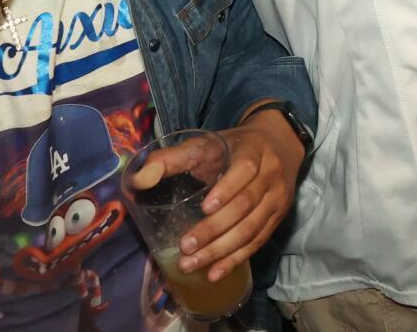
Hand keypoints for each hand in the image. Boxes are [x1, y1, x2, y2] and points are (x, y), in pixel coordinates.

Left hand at [175, 110, 304, 284]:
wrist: (278, 144)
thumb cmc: (232, 148)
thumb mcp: (205, 144)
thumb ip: (170, 159)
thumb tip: (138, 180)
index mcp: (253, 150)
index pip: (245, 169)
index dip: (226, 190)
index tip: (204, 208)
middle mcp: (270, 175)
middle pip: (245, 205)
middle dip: (214, 229)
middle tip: (185, 247)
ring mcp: (277, 198)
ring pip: (251, 229)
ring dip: (221, 250)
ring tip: (192, 264)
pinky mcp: (278, 217)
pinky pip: (258, 242)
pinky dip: (235, 259)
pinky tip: (214, 273)